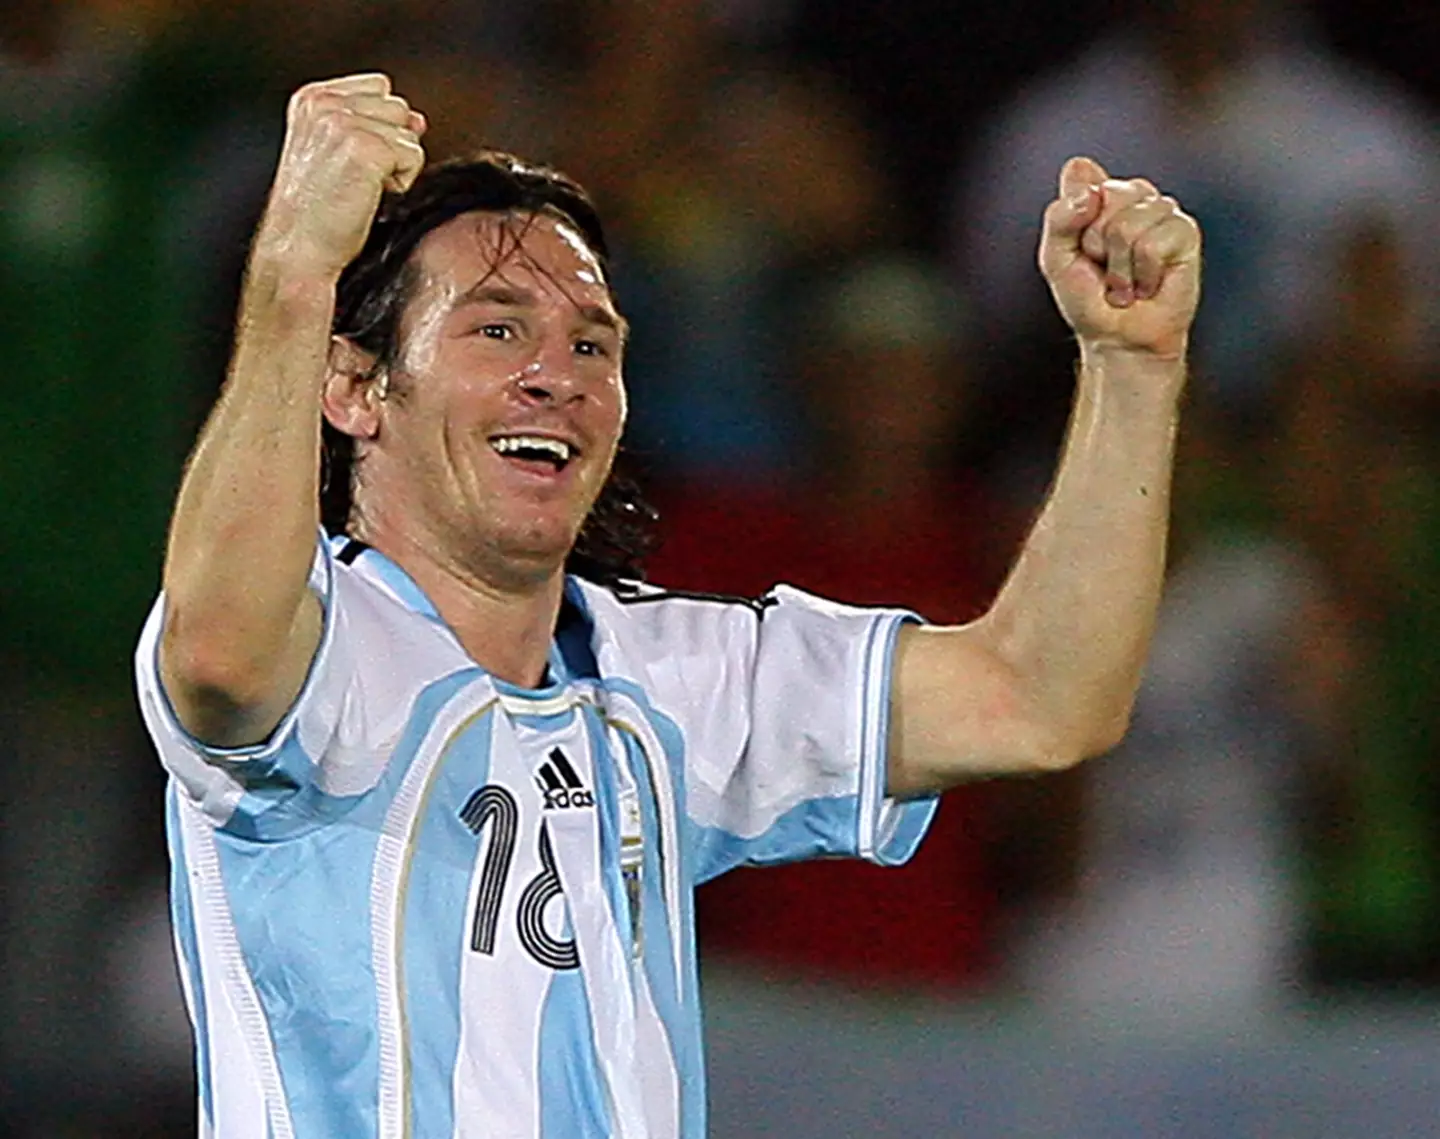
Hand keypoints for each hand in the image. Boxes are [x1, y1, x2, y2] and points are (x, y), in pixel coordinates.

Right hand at [255, 73, 426, 280]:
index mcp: (312, 98)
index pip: (379, 88)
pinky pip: (414, 157)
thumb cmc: (317, 214)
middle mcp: (325, 102)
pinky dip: (401, 183)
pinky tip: (369, 197)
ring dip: (396, 166)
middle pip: (398, 108)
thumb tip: (417, 119)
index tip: (353, 161)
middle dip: (390, 146)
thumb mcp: (338, 155)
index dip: (381, 127)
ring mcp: (344, 122)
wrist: (300, 251)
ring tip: (361, 188)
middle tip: (355, 179)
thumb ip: (375, 125)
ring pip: (409, 133)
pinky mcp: (366, 148)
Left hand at [1038, 157, 1200, 359]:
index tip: (1079, 248)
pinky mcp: (1185, 232)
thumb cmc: (1088, 298)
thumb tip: (1091, 190)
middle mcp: (1133, 195)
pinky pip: (1153, 245)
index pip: (1080, 179)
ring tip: (1125, 281)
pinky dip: (1143, 274)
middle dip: (1096, 244)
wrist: (1118, 337)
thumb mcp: (1056, 257)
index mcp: (1099, 193)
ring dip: (1120, 267)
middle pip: (1107, 197)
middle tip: (1104, 267)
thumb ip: (1060, 218)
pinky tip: (1147, 284)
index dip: (1073, 220)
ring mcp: (1162, 211)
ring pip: (1128, 226)